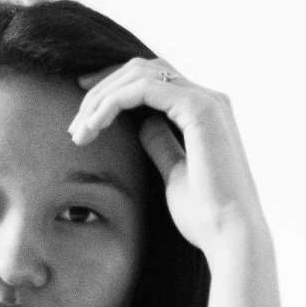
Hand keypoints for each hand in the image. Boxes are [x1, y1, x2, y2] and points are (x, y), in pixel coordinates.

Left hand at [71, 57, 262, 255]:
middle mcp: (209, 99)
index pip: (152, 81)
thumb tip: (140, 124)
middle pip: (142, 70)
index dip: (113, 88)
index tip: (83, 112)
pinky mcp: (199, 108)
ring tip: (79, 130)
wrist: (230, 236)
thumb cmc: (205, 215)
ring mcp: (207, 100)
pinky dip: (113, 102)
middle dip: (101, 91)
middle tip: (75, 125)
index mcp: (204, 112)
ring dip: (101, 98)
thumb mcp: (173, 173)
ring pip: (139, 74)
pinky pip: (144, 88)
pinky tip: (94, 125)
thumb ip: (160, 144)